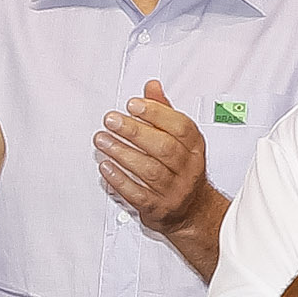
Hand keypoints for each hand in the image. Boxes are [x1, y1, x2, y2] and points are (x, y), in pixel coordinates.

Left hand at [97, 79, 220, 237]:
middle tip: (111, 120)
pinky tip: (106, 166)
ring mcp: (174, 190)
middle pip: (163, 148)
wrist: (192, 209)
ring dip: (122, 153)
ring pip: (149, 170)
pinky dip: (119, 179)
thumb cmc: (182, 169)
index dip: (156, 113)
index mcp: (194, 147)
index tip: (133, 104)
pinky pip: (138, 193)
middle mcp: (188, 168)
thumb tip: (151, 86)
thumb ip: (164, 112)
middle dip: (134, 132)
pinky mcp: (158, 207)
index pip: (180, 127)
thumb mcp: (179, 138)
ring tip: (102, 140)